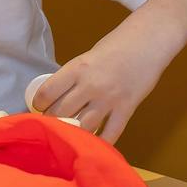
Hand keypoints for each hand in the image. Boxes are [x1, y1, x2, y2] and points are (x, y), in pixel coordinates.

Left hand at [29, 38, 162, 143]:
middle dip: (52, 120)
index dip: (39, 104)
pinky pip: (111, 133)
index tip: (39, 107)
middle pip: (61, 112)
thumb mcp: (87, 58)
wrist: (148, 42)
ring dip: (73, 132)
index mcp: (77, 69)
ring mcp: (109, 99)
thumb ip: (75, 77)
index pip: (47, 92)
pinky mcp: (127, 109)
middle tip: (51, 123)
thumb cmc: (116, 46)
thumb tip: (60, 97)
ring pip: (82, 126)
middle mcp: (90, 85)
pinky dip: (101, 142)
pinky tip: (93, 145)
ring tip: (68, 134)